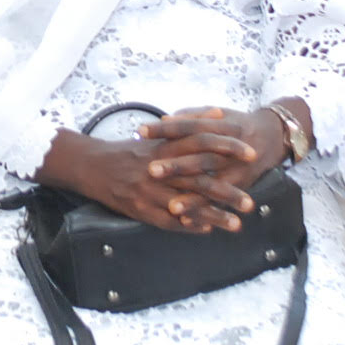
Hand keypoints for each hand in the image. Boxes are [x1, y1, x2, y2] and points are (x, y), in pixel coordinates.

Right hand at [41, 132, 238, 233]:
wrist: (92, 165)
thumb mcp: (158, 133)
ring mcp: (151, 191)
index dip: (227, 148)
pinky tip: (207, 230)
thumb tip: (218, 113)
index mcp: (165, 146)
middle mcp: (160, 169)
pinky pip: (169, 221)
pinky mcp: (141, 210)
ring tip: (237, 224)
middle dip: (228, 192)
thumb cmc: (129, 149)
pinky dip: (189, 226)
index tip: (251, 154)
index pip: (202, 142)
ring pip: (188, 205)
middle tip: (251, 202)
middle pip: (199, 179)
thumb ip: (188, 124)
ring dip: (214, 216)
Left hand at [137, 106, 283, 203]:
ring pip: (212, 184)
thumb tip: (163, 119)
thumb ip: (190, 117)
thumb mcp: (215, 115)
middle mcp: (228, 149)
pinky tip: (187, 221)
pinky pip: (221, 202)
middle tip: (151, 170)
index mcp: (218, 126)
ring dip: (193, 197)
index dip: (165, 129)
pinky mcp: (240, 185)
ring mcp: (236, 169)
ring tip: (172, 207)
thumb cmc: (234, 125)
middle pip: (199, 157)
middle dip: (176, 166)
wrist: (272, 136)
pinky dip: (205, 212)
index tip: (140, 132)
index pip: (187, 126)